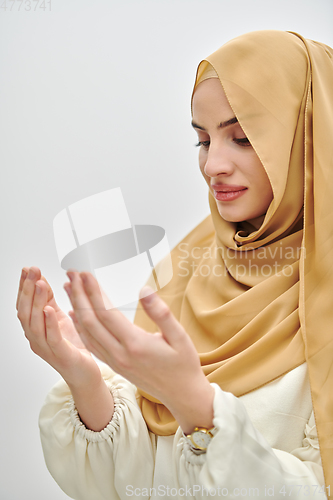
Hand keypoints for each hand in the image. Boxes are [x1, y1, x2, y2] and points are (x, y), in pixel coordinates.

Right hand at [16, 267, 100, 388]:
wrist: (85, 373)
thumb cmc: (72, 347)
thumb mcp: (59, 319)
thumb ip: (49, 302)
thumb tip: (41, 281)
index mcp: (35, 329)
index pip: (24, 305)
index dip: (23, 287)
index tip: (27, 269)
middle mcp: (36, 339)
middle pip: (25, 312)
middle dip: (27, 290)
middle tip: (32, 272)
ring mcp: (46, 348)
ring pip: (34, 324)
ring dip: (36, 302)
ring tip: (39, 285)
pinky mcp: (61, 355)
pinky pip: (51, 338)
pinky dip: (49, 322)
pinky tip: (49, 309)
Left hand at [65, 271, 214, 432]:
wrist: (181, 394)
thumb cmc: (183, 364)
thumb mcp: (179, 336)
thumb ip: (160, 313)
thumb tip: (144, 290)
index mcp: (135, 344)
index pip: (106, 313)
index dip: (94, 291)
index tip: (86, 273)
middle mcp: (119, 354)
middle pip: (90, 320)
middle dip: (79, 294)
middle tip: (72, 273)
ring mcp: (114, 361)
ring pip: (86, 332)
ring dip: (76, 307)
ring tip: (69, 286)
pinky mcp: (113, 365)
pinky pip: (90, 344)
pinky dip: (79, 327)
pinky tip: (74, 314)